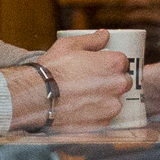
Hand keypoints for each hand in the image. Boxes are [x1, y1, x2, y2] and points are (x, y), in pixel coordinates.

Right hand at [5, 30, 129, 129]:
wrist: (36, 97)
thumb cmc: (52, 69)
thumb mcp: (69, 45)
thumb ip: (92, 40)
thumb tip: (105, 35)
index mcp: (113, 64)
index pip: (123, 62)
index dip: (111, 63)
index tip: (100, 66)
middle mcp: (117, 86)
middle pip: (123, 82)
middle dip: (111, 81)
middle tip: (92, 82)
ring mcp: (111, 107)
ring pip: (114, 102)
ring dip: (104, 100)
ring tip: (83, 97)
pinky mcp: (102, 124)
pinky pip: (104, 118)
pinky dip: (96, 115)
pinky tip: (80, 110)